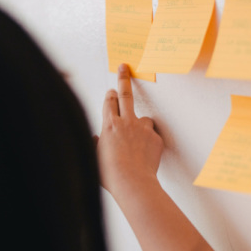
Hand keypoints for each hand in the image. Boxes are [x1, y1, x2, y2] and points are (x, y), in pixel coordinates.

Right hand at [97, 64, 163, 197]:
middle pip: (125, 95)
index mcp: (109, 126)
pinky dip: (149, 142)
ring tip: (138, 141)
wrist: (133, 183)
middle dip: (124, 79)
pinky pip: (152, 136)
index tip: (111, 90)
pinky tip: (145, 155)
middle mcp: (126, 122)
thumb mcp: (94, 158)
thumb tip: (96, 138)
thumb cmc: (111, 174)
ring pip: (144, 119)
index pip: (108, 102)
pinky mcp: (156, 138)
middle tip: (125, 67)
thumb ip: (95, 144)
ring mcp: (143, 129)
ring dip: (141, 124)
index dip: (109, 95)